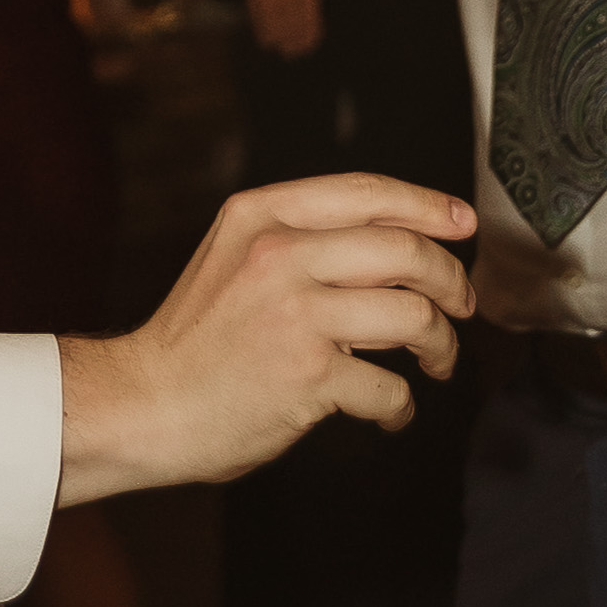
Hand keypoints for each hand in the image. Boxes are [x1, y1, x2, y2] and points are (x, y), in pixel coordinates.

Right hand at [56, 172, 474, 503]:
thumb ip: (300, 238)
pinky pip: (391, 388)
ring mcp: (296, 316)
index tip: (463, 224)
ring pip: (413, 317)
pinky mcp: (309, 377)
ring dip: (441, 344)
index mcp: (262, 217)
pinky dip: (401, 407)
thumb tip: (400, 240)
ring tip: (436, 362)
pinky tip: (388, 413)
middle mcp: (280, 257)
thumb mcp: (234, 257)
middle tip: (461, 306)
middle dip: (451, 282)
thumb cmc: (196, 341)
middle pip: (406, 253)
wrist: (143, 404)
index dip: (428, 206)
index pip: (367, 193)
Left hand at [244, 0, 338, 61]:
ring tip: (297, 50)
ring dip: (292, 32)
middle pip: (271, 6)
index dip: (261, 21)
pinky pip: (306, 2)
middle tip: (283, 50)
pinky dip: (308, 23)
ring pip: (287, 8)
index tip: (266, 39)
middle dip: (276, 30)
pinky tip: (311, 36)